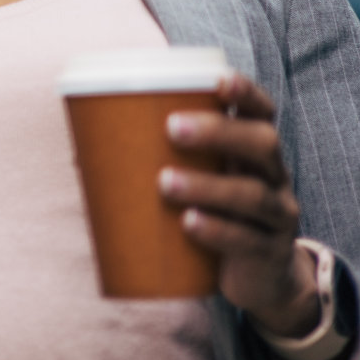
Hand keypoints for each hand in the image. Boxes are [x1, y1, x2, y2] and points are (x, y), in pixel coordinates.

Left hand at [160, 73, 320, 338]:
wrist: (261, 280)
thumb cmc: (217, 214)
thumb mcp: (202, 182)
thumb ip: (159, 161)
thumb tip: (81, 150)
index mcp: (254, 152)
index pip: (262, 112)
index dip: (246, 92)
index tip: (218, 80)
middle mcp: (274, 178)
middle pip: (262, 144)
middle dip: (219, 131)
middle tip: (171, 128)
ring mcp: (278, 217)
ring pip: (251, 194)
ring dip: (207, 184)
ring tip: (164, 182)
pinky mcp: (269, 255)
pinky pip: (248, 240)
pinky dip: (217, 230)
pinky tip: (189, 223)